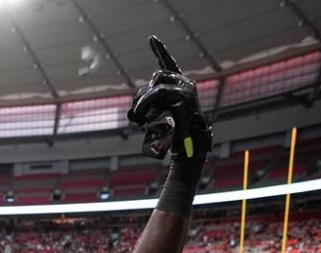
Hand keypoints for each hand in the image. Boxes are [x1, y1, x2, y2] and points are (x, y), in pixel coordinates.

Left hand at [127, 36, 211, 159]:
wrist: (188, 146)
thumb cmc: (172, 134)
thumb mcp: (157, 117)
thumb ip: (147, 108)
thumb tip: (132, 110)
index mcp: (179, 85)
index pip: (168, 63)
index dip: (160, 51)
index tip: (152, 38)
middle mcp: (185, 84)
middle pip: (158, 75)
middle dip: (144, 92)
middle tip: (137, 112)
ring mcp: (187, 89)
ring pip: (157, 84)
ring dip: (145, 100)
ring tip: (140, 116)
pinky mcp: (184, 97)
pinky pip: (159, 93)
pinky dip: (146, 103)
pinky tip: (140, 114)